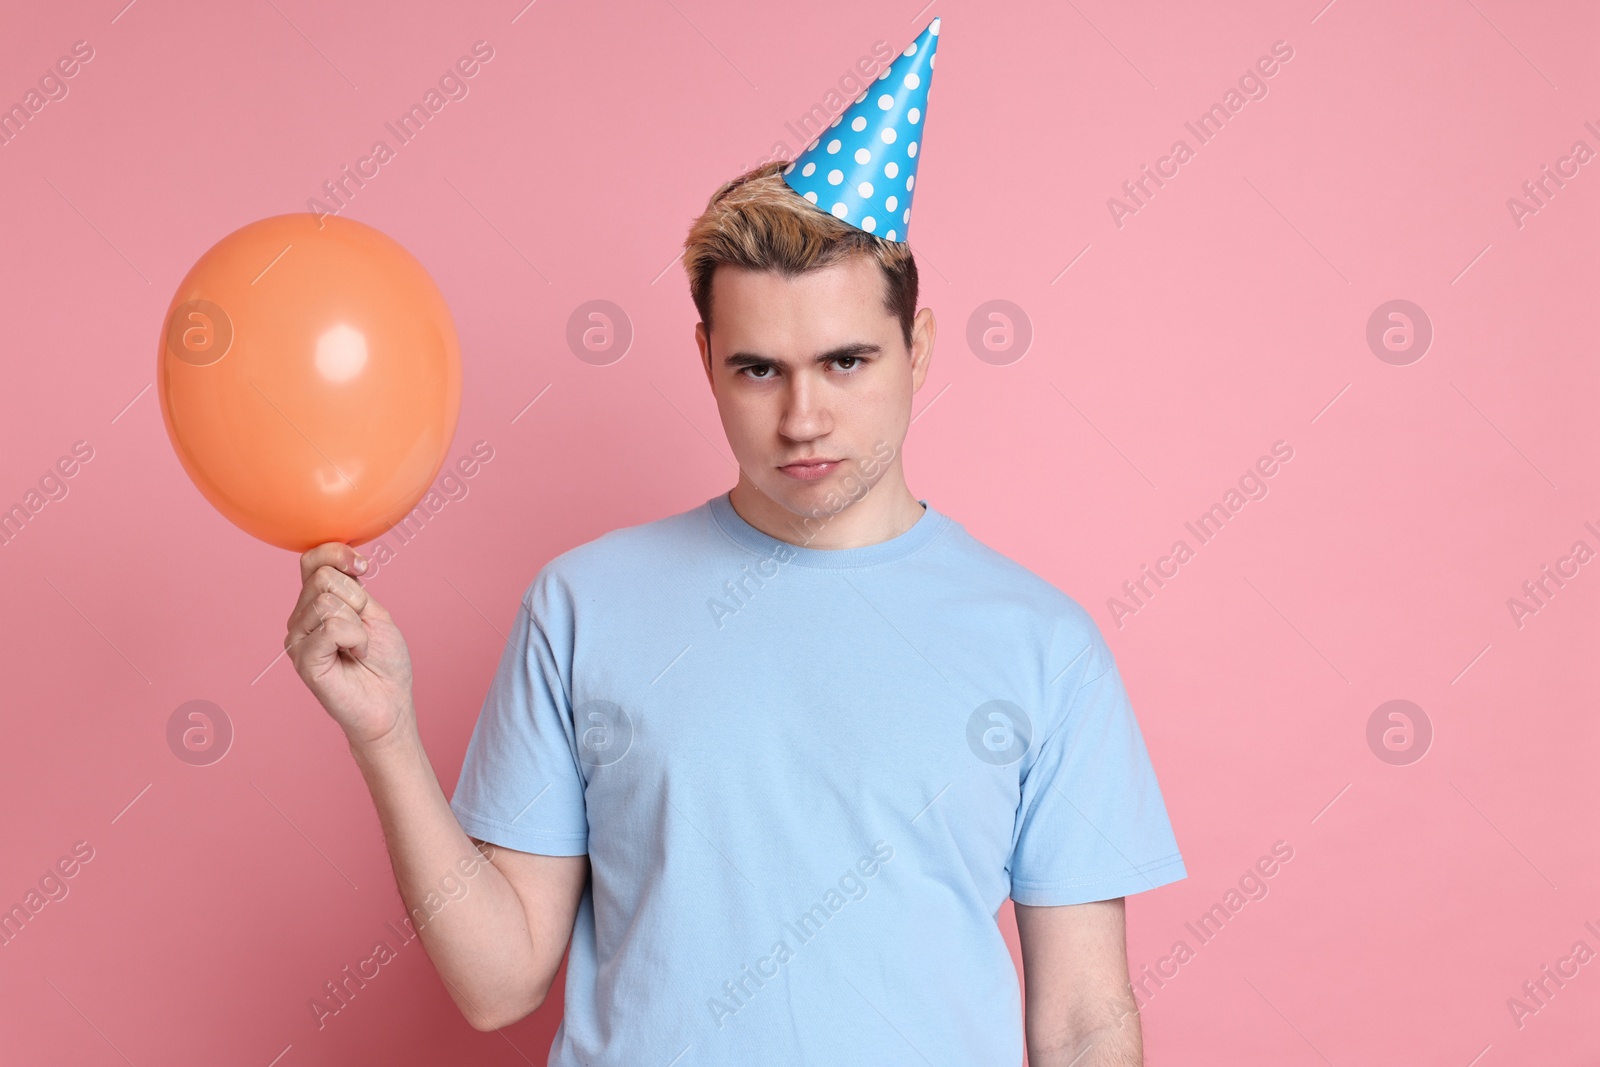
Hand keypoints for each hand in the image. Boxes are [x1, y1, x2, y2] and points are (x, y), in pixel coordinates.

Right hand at [285, 543, 414, 748]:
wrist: (390, 702)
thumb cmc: (384, 661)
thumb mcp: (374, 612)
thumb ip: (352, 586)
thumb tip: (340, 560)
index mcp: (317, 602)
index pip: (311, 560)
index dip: (337, 553)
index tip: (363, 567)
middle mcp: (301, 617)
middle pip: (322, 577)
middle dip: (357, 599)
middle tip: (364, 627)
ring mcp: (298, 638)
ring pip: (328, 602)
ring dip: (358, 624)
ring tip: (359, 647)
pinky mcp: (303, 659)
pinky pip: (331, 628)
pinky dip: (355, 639)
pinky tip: (355, 656)